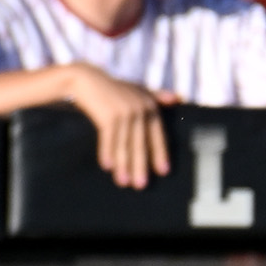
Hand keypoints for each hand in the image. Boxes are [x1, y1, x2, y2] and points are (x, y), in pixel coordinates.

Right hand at [61, 65, 173, 188]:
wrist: (86, 79)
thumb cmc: (114, 88)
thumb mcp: (137, 90)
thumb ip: (157, 95)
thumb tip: (179, 98)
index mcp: (149, 106)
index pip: (157, 135)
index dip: (160, 154)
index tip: (163, 172)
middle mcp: (138, 109)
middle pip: (141, 143)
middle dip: (140, 166)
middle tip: (141, 185)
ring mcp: (123, 111)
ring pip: (124, 144)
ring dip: (123, 165)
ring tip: (123, 182)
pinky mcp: (107, 114)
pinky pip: (108, 138)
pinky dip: (107, 152)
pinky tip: (107, 167)